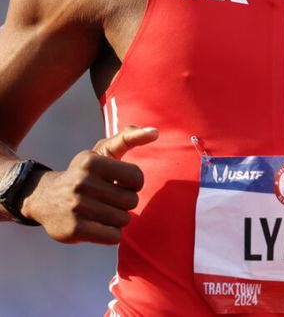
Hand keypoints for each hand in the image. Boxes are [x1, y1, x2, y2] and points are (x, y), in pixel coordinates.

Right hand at [24, 125, 156, 244]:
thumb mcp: (102, 152)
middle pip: (131, 201)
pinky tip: (98, 226)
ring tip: (100, 212)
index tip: (119, 183)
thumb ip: (128, 138)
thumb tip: (155, 132)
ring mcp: (77, 207)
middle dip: (124, 203)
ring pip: (123, 220)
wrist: (43, 198)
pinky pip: (113, 236)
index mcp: (92, 162)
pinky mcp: (74, 229)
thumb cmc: (84, 174)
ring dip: (117, 219)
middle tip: (107, 200)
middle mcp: (82, 183)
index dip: (133, 184)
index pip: (137, 177)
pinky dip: (111, 234)